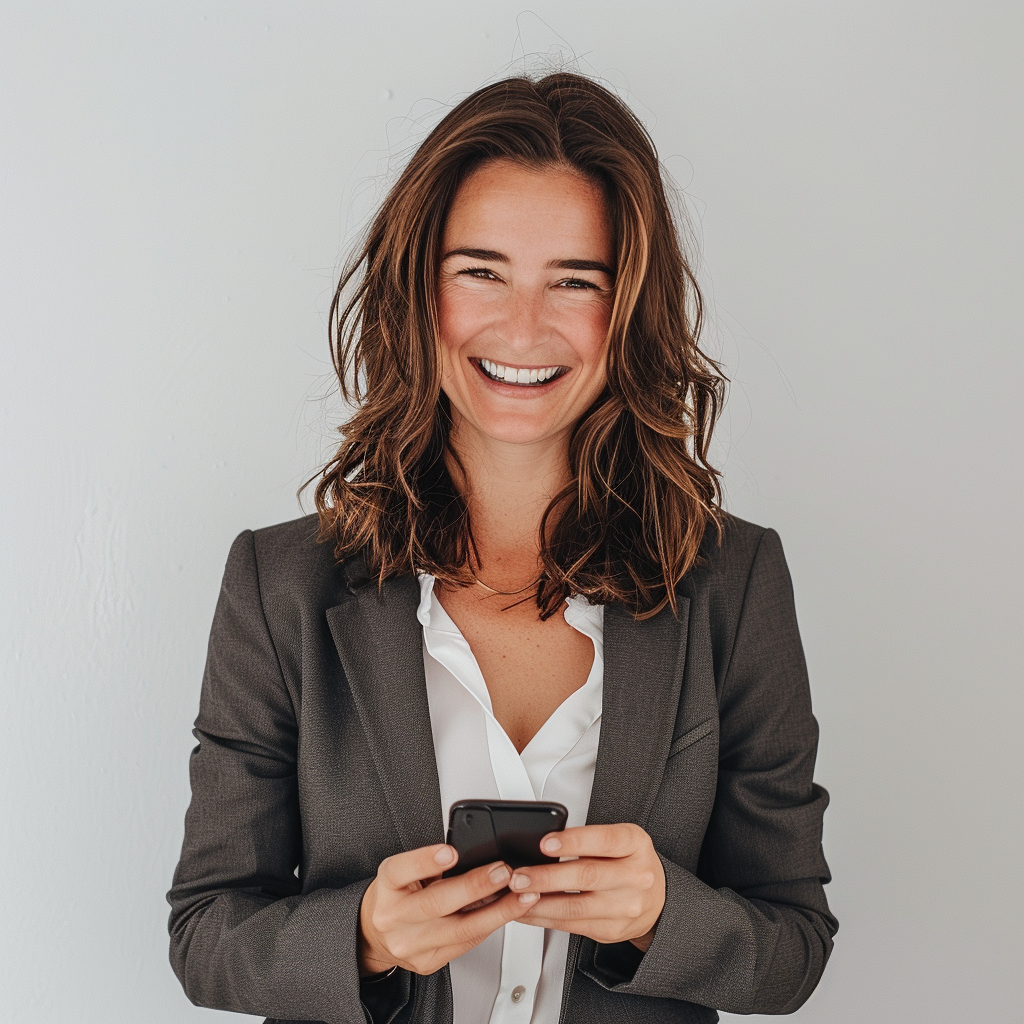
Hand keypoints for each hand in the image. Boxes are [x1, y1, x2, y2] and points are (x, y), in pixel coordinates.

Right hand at [358, 844, 539, 975]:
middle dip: (476, 887)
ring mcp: (411, 945)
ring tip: (522, 896)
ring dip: (497, 912)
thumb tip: (475, 855)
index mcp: (388, 886)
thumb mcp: (403, 871)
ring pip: (460, 930)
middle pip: (437, 903)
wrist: (373, 935)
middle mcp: (395, 918)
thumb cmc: (396, 895)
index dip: (427, 860)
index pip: (402, 870)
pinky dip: (490, 926)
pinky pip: (465, 944)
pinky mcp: (428, 962)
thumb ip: (430, 863)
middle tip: (503, 873)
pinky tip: (508, 914)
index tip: (451, 852)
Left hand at [510, 823, 665, 949]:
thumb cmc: (631, 862)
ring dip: (540, 903)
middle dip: (547, 877)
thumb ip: (590, 839)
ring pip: (575, 907)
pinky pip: (572, 926)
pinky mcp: (611, 931)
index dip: (573, 842)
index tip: (545, 844)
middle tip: (519, 876)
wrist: (657, 900)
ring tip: (516, 896)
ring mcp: (625, 907)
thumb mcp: (622, 839)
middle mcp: (635, 876)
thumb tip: (545, 844)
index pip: (604, 841)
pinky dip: (545, 918)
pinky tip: (528, 911)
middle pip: (586, 876)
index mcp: (635, 844)